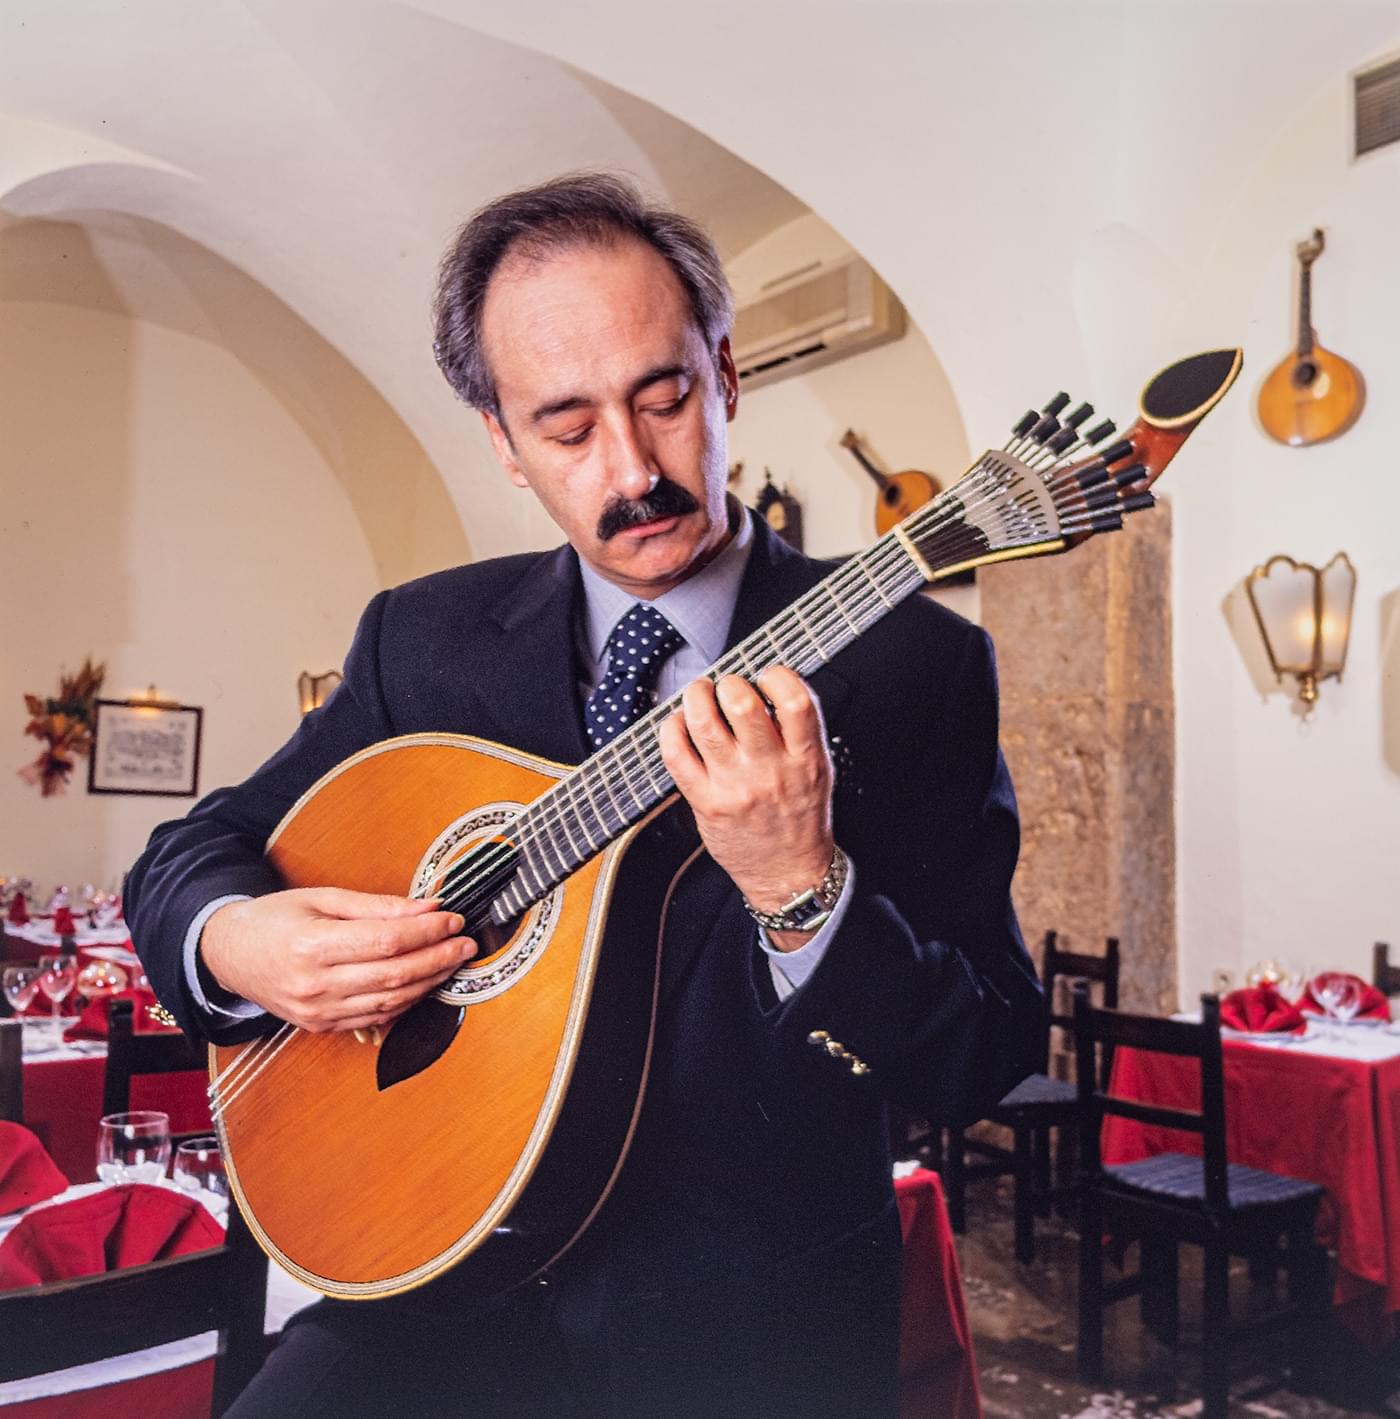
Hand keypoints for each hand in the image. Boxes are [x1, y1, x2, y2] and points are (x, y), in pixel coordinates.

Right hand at [200, 888, 475, 1032]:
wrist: (228, 954)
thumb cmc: (274, 919)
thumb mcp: (322, 898)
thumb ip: (378, 906)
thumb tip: (429, 907)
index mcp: (311, 945)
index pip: (386, 941)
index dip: (427, 932)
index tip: (453, 920)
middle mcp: (314, 984)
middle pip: (394, 974)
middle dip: (439, 958)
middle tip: (465, 943)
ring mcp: (317, 1012)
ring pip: (391, 1001)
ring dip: (430, 982)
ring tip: (452, 961)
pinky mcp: (321, 1026)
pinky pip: (376, 1017)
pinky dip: (407, 1001)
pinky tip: (425, 983)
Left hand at [658, 667, 834, 946]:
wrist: (787, 874)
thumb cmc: (801, 819)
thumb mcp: (819, 770)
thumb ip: (800, 731)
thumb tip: (768, 688)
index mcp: (805, 758)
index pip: (795, 701)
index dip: (777, 676)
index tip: (767, 676)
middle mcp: (769, 770)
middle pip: (743, 705)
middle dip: (730, 683)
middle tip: (727, 687)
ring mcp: (734, 787)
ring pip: (704, 724)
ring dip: (697, 696)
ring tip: (700, 695)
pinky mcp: (705, 802)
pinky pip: (676, 754)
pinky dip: (672, 728)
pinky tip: (680, 724)